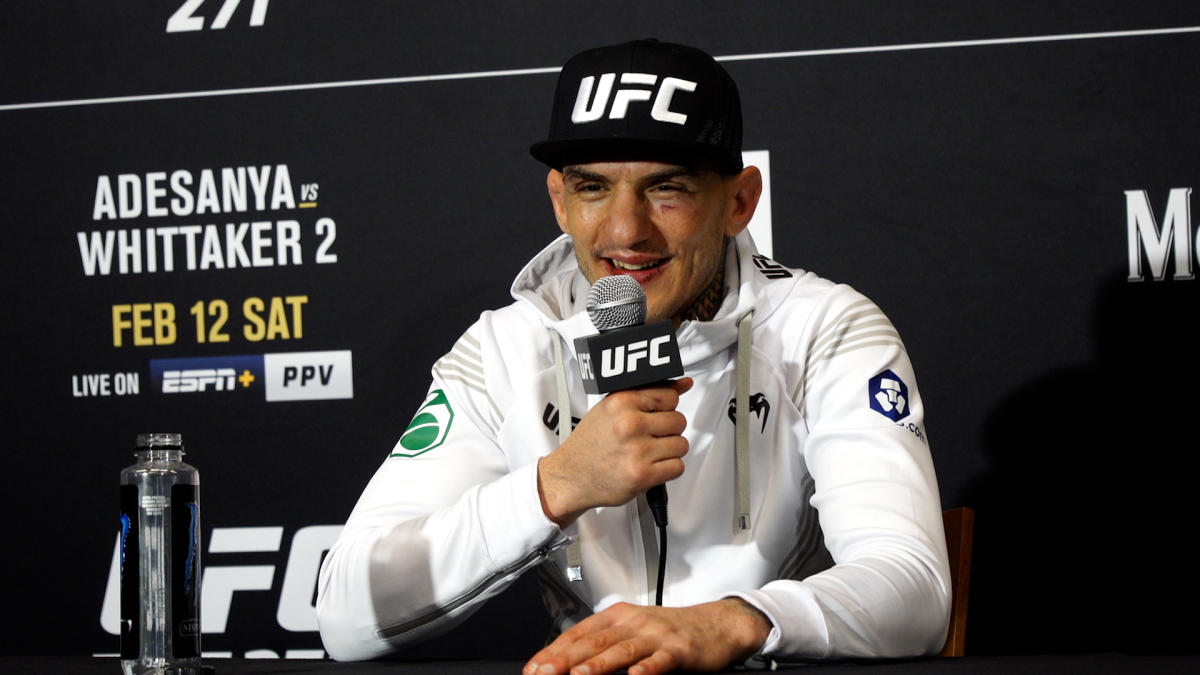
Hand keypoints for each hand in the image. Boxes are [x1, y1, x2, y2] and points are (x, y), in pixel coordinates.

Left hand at [523, 598, 772, 674]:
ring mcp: (656, 635)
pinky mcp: (679, 649)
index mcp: (616, 617)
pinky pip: (660, 660)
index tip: (533, 669)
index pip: (577, 634)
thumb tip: (568, 663)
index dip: (553, 652)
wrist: (716, 625)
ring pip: (622, 650)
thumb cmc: (670, 632)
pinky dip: (646, 669)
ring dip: (598, 664)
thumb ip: (603, 644)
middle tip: (544, 674)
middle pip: (594, 641)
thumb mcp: (633, 630)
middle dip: (565, 660)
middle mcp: (633, 622)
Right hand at [538, 378, 692, 526]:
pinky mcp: (643, 475)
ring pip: (681, 445)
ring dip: (668, 451)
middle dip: (667, 431)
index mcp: (621, 401)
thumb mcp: (612, 408)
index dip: (664, 409)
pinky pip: (678, 467)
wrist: (571, 477)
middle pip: (679, 421)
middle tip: (648, 438)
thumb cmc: (590, 444)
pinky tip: (650, 466)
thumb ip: (648, 393)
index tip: (654, 417)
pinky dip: (667, 469)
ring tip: (647, 453)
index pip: (670, 396)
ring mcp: (637, 450)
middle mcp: (629, 423)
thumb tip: (684, 384)